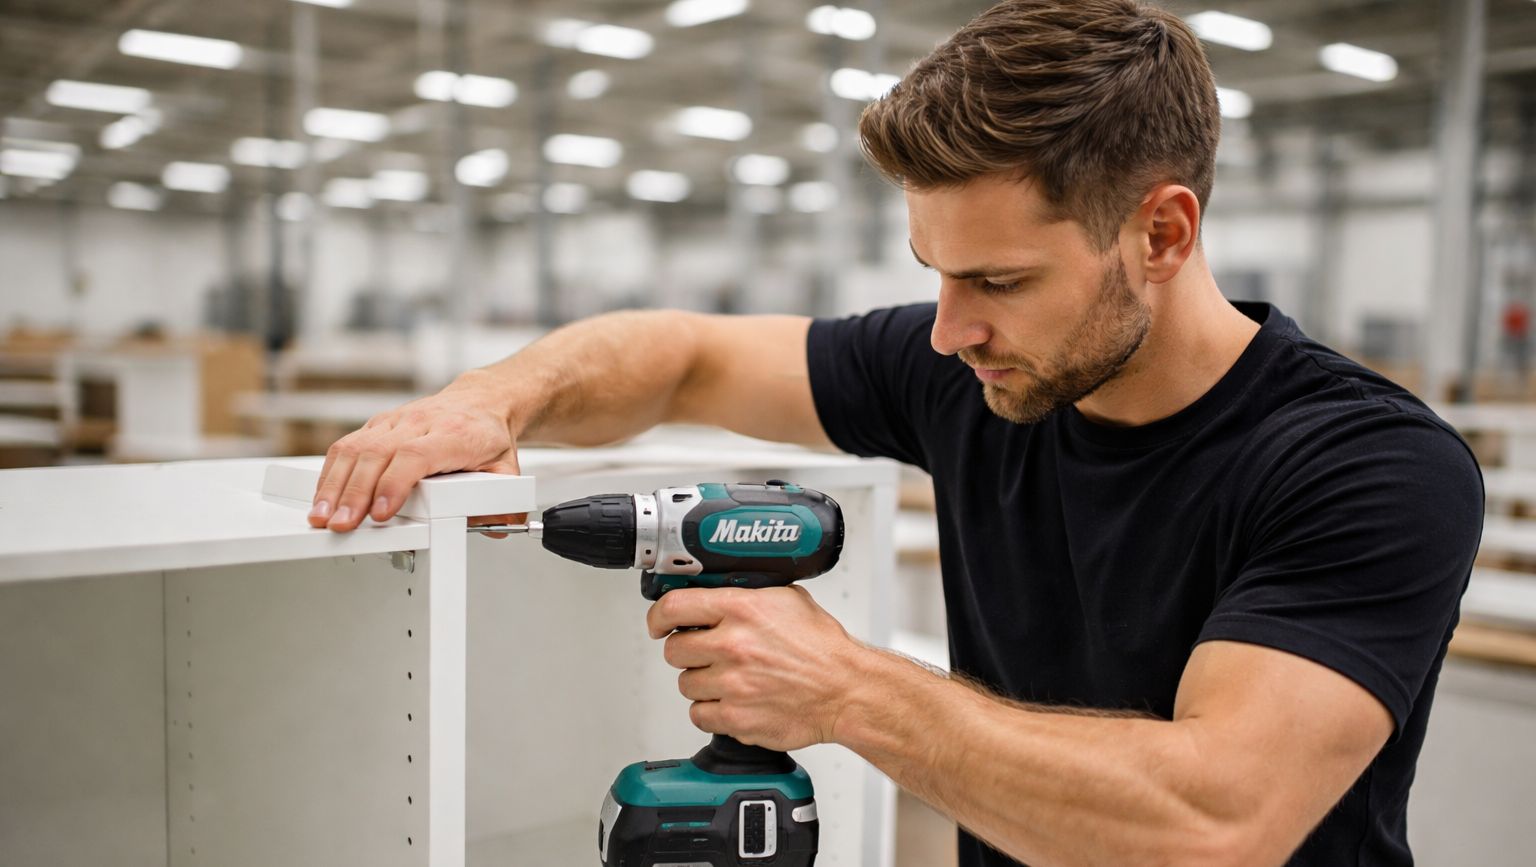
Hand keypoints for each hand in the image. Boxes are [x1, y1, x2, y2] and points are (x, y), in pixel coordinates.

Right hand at [309, 382, 524, 531]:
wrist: (482, 401)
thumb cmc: (488, 434)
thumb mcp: (507, 468)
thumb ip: (502, 501)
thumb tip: (496, 527)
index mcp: (454, 433)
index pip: (416, 455)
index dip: (394, 484)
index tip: (381, 512)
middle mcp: (420, 422)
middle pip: (378, 454)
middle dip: (355, 493)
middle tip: (342, 524)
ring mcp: (395, 421)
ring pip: (357, 447)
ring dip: (334, 484)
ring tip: (322, 516)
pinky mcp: (378, 425)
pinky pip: (347, 445)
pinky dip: (330, 472)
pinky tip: (323, 496)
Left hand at [646, 585, 863, 751]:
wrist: (846, 690)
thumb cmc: (823, 648)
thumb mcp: (788, 599)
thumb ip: (748, 594)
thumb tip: (717, 591)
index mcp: (742, 610)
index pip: (674, 607)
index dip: (658, 617)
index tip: (658, 624)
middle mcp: (732, 645)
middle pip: (674, 650)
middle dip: (687, 651)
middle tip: (706, 653)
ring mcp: (732, 684)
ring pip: (686, 684)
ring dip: (702, 682)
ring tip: (730, 678)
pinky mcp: (736, 718)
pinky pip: (699, 715)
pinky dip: (712, 711)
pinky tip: (733, 701)